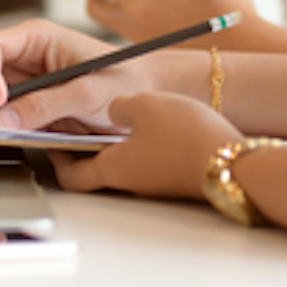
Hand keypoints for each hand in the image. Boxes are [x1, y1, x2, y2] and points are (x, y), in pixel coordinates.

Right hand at [0, 19, 182, 131]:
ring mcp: (21, 83)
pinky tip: (10, 133)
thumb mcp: (88, 93)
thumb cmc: (126, 81)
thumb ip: (46, 104)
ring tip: (1, 129)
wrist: (148, 98)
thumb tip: (4, 117)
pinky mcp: (25, 106)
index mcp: (35, 38)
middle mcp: (22, 57)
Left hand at [49, 92, 240, 199]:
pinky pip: (151, 161)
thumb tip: (113, 108)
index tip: (50, 138)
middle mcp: (130, 181)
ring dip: (117, 144)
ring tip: (120, 116)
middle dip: (84, 148)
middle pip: (95, 170)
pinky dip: (144, 145)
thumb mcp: (141, 105)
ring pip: (125, 163)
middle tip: (81, 123)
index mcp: (112, 167)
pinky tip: (156, 123)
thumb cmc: (187, 138)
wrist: (236, 164)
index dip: (55, 157)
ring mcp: (155, 181)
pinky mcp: (176, 177)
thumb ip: (119, 106)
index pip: (70, 175)